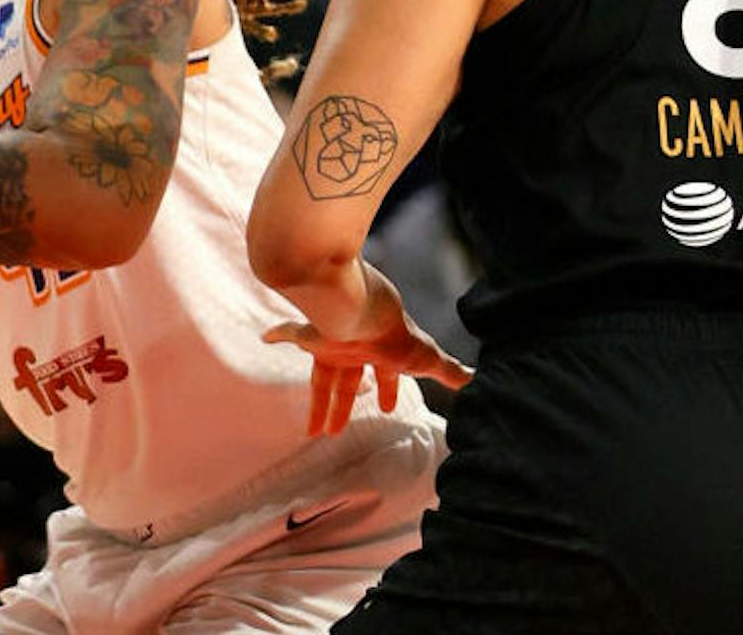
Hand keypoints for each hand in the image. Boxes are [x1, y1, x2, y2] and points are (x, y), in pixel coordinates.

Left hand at [264, 262, 471, 435]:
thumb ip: (449, 371)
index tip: (384, 408)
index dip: (386, 392)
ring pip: (321, 376)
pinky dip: (279, 333)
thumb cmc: (394, 334)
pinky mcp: (308, 331)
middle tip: (336, 434)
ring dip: (318, 403)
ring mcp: (331, 339)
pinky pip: (290, 330)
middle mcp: (355, 347)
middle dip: (345, 408)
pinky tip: (267, 336)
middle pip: (347, 384)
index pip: (384, 376)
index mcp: (380, 353)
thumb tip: (476, 381)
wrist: (363, 307)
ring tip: (312, 432)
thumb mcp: (426, 357)